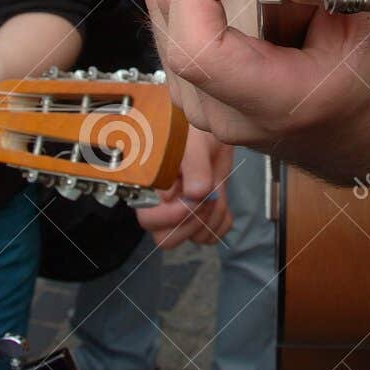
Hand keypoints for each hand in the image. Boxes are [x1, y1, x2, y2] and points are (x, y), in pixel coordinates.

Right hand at [133, 125, 233, 249]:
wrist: (208, 130)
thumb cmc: (192, 131)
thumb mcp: (194, 141)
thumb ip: (194, 166)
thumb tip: (193, 194)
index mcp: (148, 187)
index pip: (150, 220)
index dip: (175, 213)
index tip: (196, 193)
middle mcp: (158, 206)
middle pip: (167, 239)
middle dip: (194, 221)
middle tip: (209, 196)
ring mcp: (178, 214)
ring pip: (193, 238)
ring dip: (211, 218)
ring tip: (217, 191)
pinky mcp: (198, 217)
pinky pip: (210, 235)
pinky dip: (221, 221)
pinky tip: (221, 200)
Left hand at [146, 0, 369, 186]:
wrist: (354, 139)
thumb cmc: (365, 89)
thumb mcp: (363, 28)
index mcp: (266, 102)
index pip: (194, 48)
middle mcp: (217, 109)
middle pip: (168, 13)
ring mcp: (194, 102)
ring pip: (160, 11)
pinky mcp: (187, 87)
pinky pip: (168, 21)